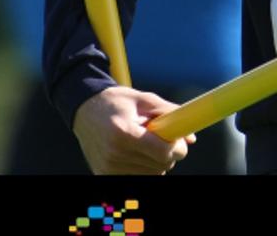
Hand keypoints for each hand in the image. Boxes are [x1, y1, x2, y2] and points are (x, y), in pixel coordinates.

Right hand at [72, 86, 194, 174]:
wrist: (84, 109)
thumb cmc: (116, 102)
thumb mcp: (145, 100)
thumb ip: (170, 115)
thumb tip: (191, 137)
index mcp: (124, 133)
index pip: (163, 152)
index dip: (177, 147)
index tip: (180, 140)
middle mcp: (114, 154)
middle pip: (160, 166)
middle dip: (170, 154)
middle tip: (165, 140)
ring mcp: (107, 167)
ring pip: (152, 174)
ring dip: (157, 162)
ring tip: (147, 143)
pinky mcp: (104, 175)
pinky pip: (138, 177)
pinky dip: (144, 167)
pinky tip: (137, 152)